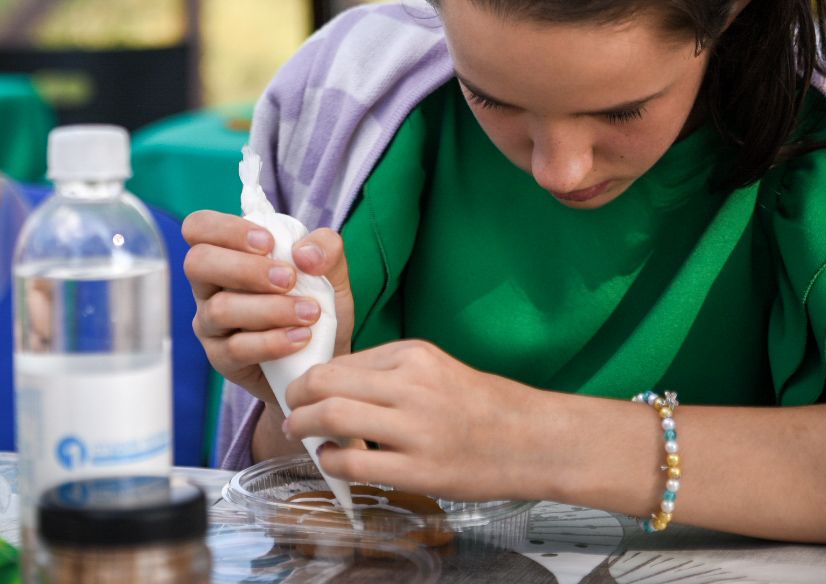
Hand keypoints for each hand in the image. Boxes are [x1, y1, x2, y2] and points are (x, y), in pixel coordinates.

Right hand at [181, 210, 354, 406]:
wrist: (325, 357)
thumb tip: (304, 253)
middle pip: (197, 263)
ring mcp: (210, 324)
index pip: (199, 227)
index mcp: (225, 252)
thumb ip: (325, 247)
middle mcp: (208, 286)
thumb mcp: (330, 270)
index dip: (226, 229)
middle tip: (290, 279)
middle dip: (245, 268)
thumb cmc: (314, 303)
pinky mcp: (221, 359)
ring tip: (310, 312)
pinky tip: (302, 337)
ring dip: (270, 308)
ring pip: (219, 309)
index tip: (269, 242)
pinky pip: (236, 348)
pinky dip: (273, 341)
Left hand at [283, 340, 543, 501]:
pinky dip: (331, 460)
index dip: (312, 376)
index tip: (302, 389)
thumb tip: (334, 384)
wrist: (534, 440)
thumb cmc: (483, 406)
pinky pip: (355, 463)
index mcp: (415, 355)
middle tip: (290, 407)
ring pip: (333, 417)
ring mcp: (416, 429)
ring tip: (300, 431)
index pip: (342, 360)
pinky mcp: (420, 470)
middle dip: (297, 397)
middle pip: (326, 383)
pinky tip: (332, 459)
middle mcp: (413, 386)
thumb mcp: (437, 368)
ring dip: (303, 425)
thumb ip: (389, 373)